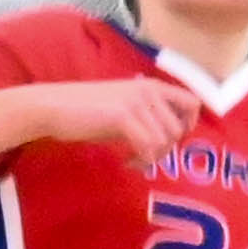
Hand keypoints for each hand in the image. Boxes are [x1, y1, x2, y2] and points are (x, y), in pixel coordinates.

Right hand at [21, 75, 201, 162]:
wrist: (54, 107)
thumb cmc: (87, 111)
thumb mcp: (125, 109)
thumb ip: (149, 117)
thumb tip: (171, 139)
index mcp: (152, 86)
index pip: (193, 103)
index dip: (189, 125)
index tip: (170, 140)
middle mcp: (149, 90)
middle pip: (179, 130)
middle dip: (165, 149)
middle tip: (145, 156)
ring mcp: (137, 102)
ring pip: (164, 141)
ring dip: (152, 158)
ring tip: (133, 159)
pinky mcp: (123, 116)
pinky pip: (148, 147)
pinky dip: (141, 161)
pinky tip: (126, 162)